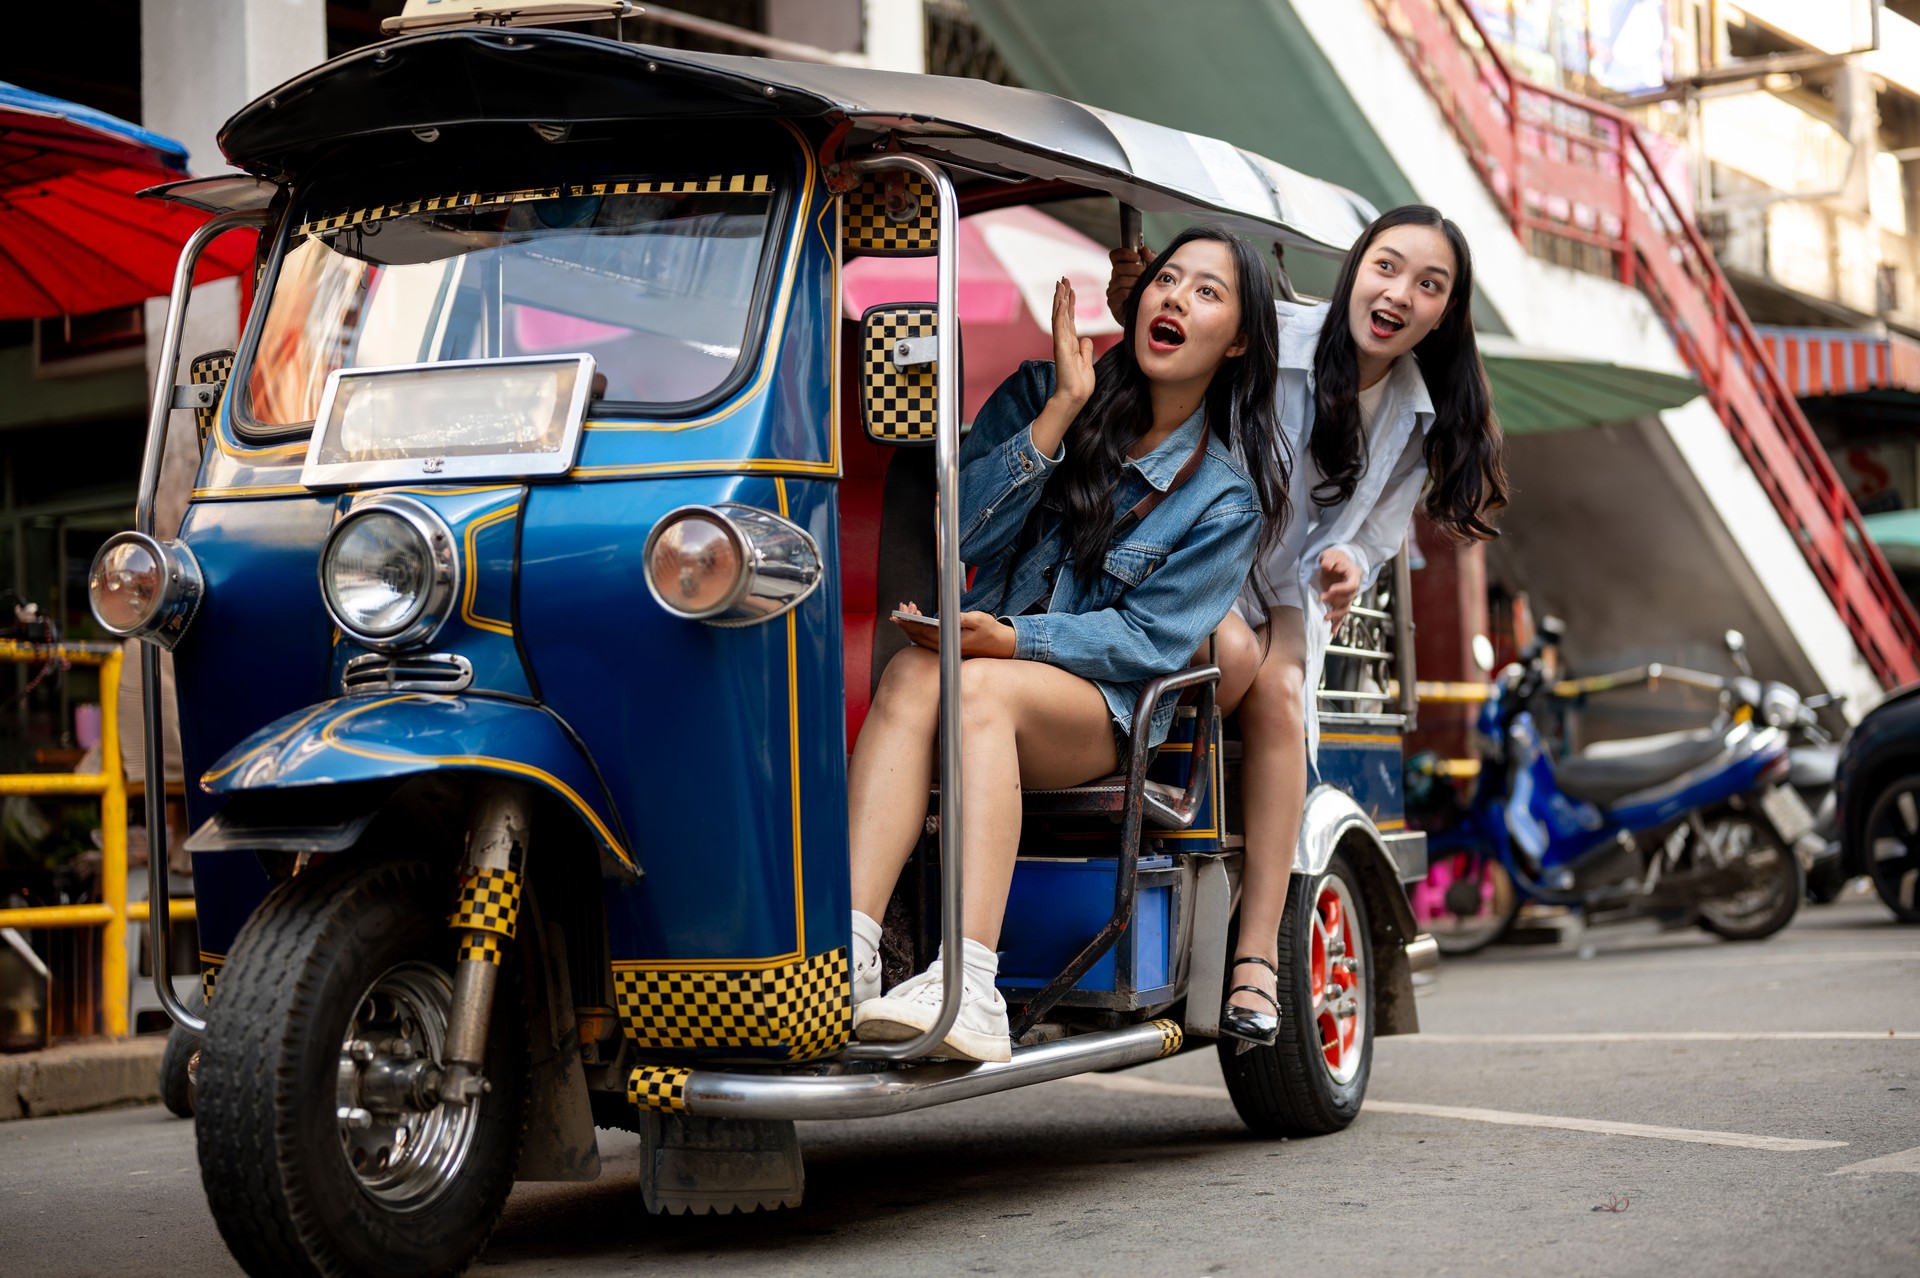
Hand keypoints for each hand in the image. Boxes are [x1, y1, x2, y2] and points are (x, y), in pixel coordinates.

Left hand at [895, 605, 1016, 658]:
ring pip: (920, 638)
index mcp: (950, 641)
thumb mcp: (980, 620)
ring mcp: (943, 648)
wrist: (998, 645)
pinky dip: (918, 628)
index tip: (899, 616)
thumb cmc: (989, 631)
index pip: (924, 632)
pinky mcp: (944, 646)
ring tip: (908, 609)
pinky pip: (925, 638)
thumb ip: (965, 618)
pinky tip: (917, 617)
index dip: (909, 624)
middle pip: (918, 636)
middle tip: (900, 608)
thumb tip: (950, 615)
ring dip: (911, 625)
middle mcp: (944, 647)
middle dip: (906, 622)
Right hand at [1051, 277, 1096, 409]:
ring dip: (1060, 298)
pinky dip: (1060, 311)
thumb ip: (1085, 349)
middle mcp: (1064, 340)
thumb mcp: (1087, 362)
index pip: (1070, 319)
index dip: (1070, 304)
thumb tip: (1086, 338)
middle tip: (1064, 279)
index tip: (1071, 289)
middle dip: (1063, 295)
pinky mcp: (1061, 346)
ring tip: (1061, 283)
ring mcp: (1061, 342)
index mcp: (1071, 344)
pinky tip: (1061, 299)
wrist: (1075, 397)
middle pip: (1063, 313)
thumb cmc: (1080, 384)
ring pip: (1059, 315)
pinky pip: (1060, 325)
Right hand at [1106, 244, 1151, 324]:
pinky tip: (1135, 295)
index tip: (1137, 256)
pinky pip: (1119, 293)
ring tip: (1142, 287)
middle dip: (1134, 269)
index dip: (1124, 253)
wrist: (1146, 316)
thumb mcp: (1153, 273)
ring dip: (1134, 282)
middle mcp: (1115, 278)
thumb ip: (1151, 259)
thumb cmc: (1148, 293)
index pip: (1115, 255)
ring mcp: (1112, 290)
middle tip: (1144, 274)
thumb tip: (1144, 251)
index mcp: (1123, 269)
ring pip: (1120, 280)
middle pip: (1118, 267)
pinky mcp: (1112, 302)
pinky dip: (1129, 292)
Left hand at [1317, 550, 1361, 630]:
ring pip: (1345, 608)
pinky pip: (1341, 615)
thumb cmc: (1333, 557)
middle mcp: (1353, 587)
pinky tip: (1332, 633)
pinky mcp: (1341, 602)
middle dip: (1334, 600)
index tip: (1330, 590)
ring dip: (1336, 614)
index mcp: (1354, 575)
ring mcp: (1348, 596)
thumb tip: (1326, 566)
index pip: (1351, 585)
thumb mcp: (1330, 554)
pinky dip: (1337, 624)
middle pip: (1347, 598)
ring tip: (1325, 618)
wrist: (1335, 562)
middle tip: (1321, 598)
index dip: (1342, 589)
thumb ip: (1328, 559)